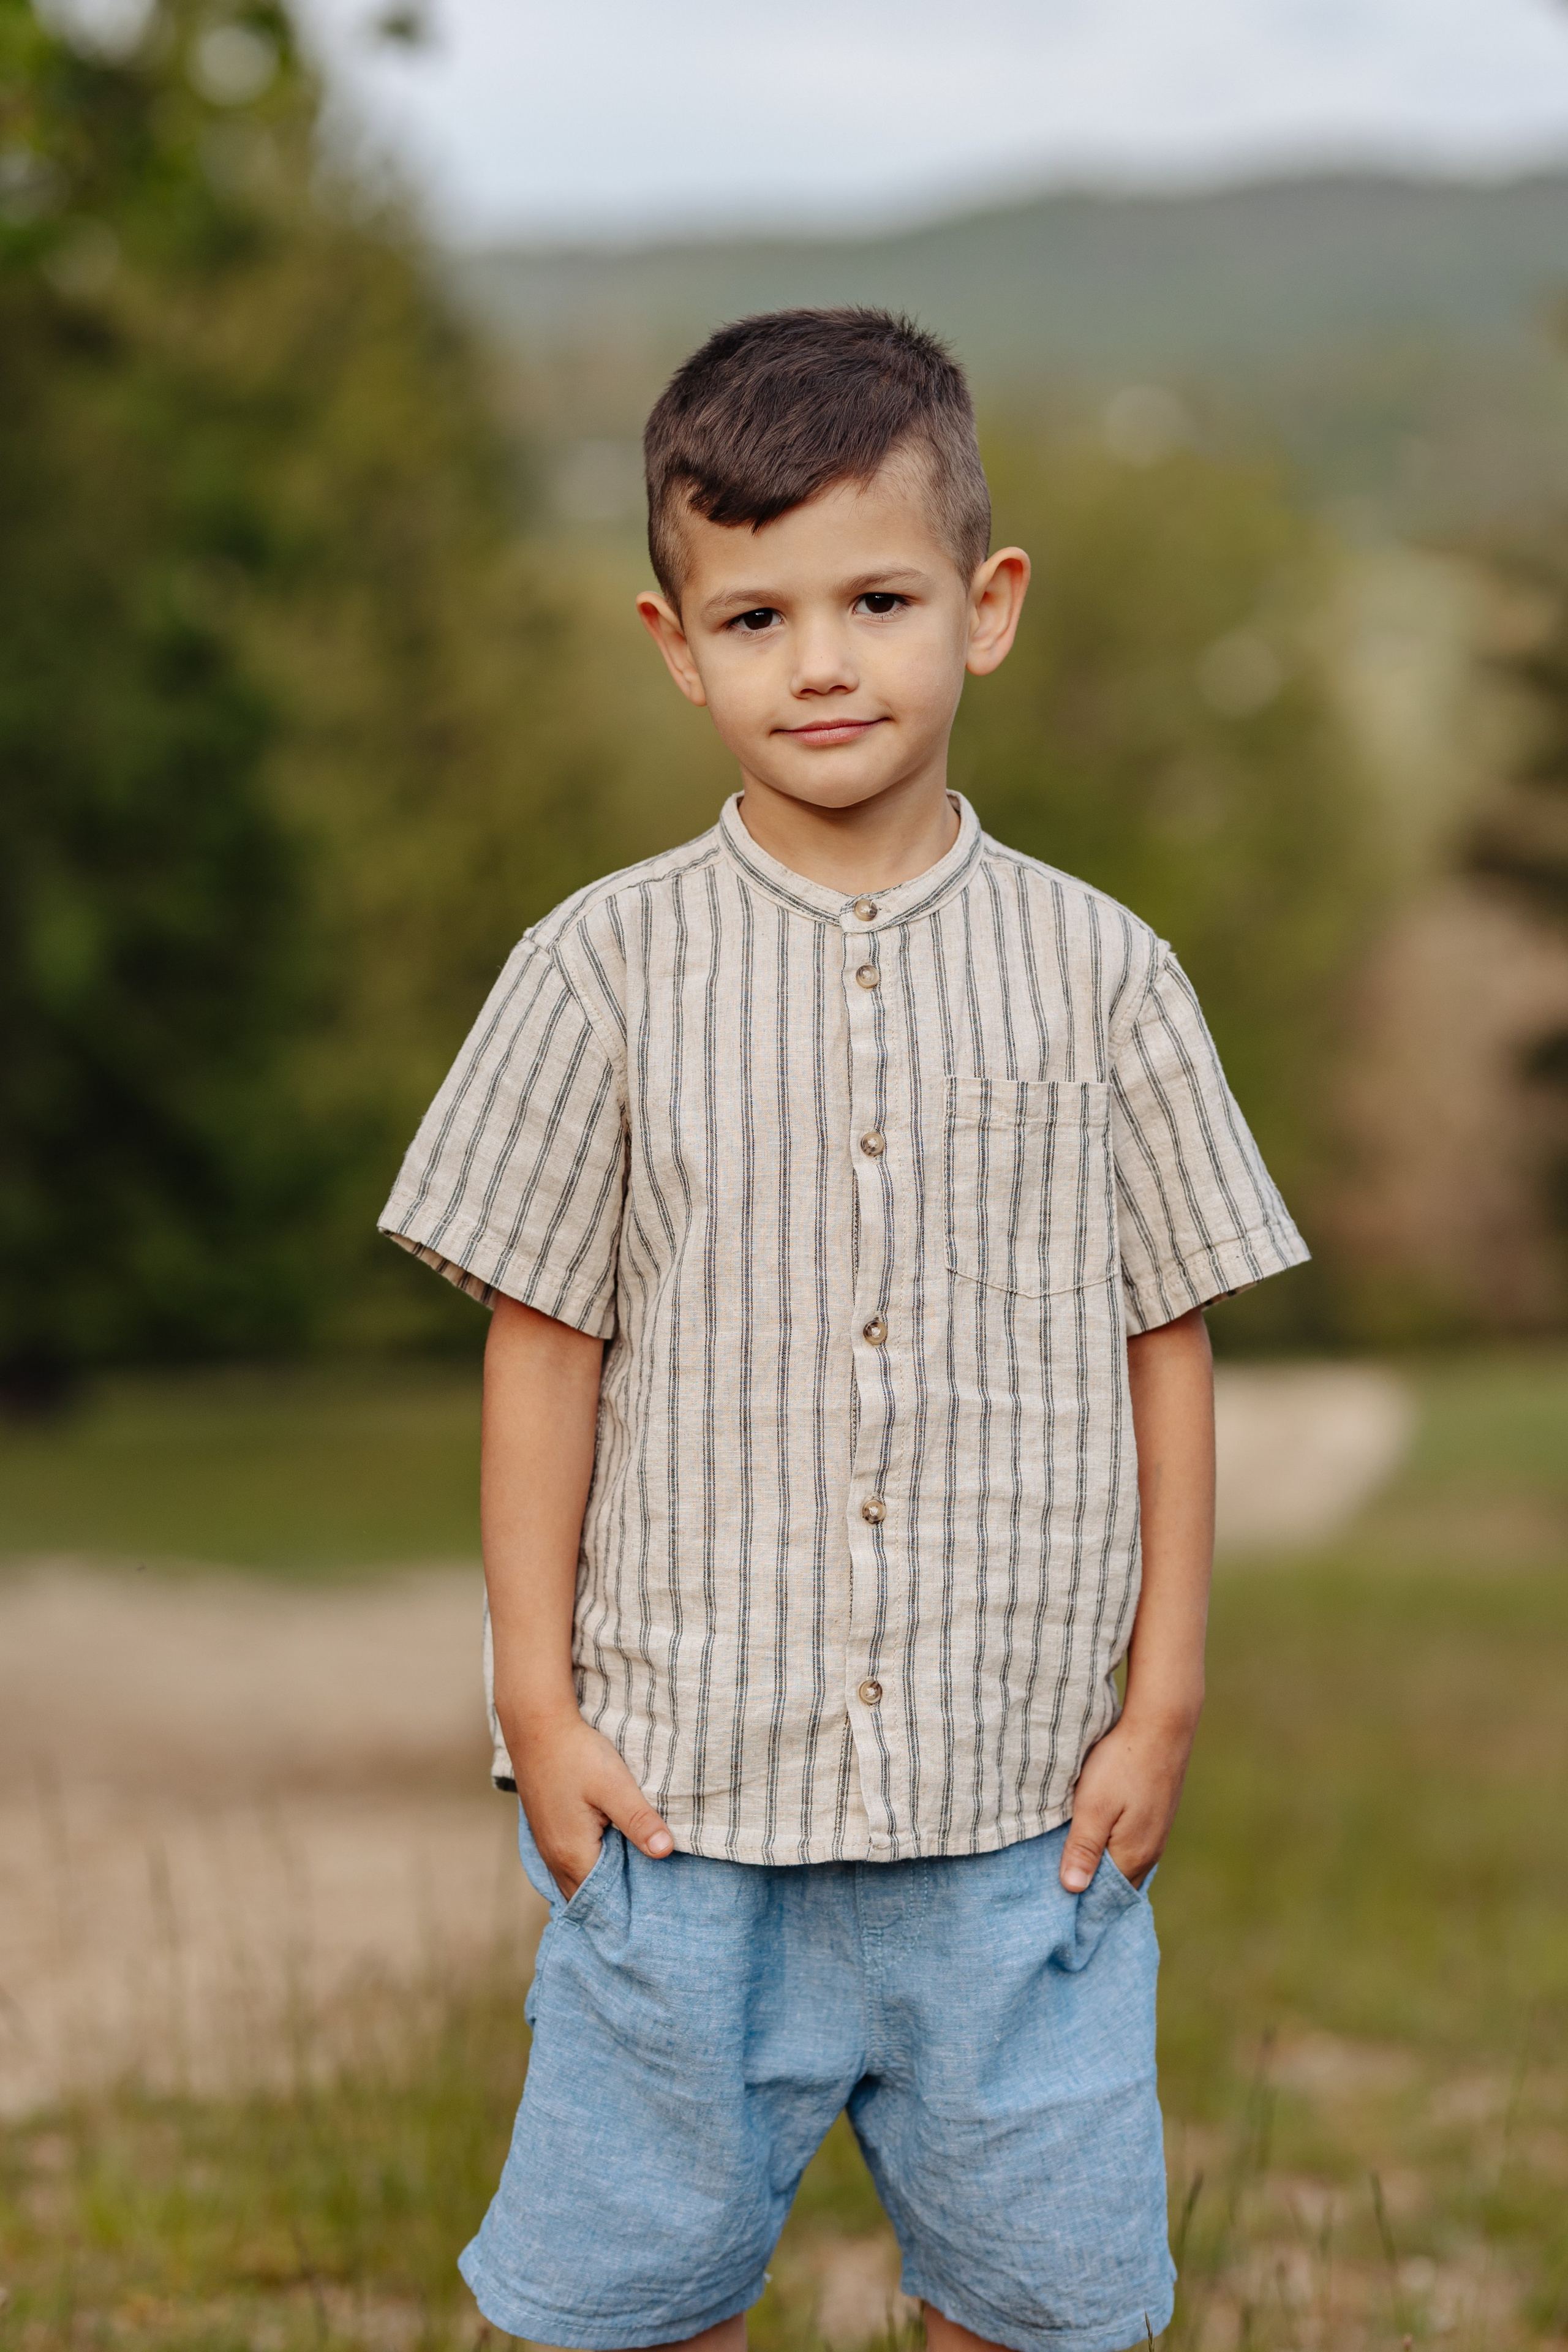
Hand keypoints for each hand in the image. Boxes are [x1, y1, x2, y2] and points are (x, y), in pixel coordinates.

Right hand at [508, 1706, 673, 1898]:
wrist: (537, 1726)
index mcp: (573, 1854)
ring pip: (576, 1881)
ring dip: (601, 1886)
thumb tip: (665, 1851)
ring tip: (633, 1886)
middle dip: (615, 1903)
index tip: (652, 1912)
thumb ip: (639, 1820)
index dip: (626, 1909)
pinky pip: (569, 1865)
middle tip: (649, 1904)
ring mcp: (548, 1846)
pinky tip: (608, 1859)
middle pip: (588, 1897)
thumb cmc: (576, 1754)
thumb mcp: (615, 1785)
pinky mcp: (547, 1831)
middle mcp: (555, 1858)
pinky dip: (588, 1870)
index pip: (602, 1902)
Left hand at [1058, 1708, 1196, 1892]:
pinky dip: (1111, 1850)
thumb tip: (1072, 1889)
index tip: (1052, 1902)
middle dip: (1088, 1887)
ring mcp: (1155, 1836)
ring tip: (1070, 1862)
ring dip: (1099, 1867)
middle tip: (1054, 1885)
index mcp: (1133, 1856)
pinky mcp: (1155, 1818)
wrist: (1161, 1727)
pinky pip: (1130, 1847)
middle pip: (1113, 1885)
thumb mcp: (1094, 1806)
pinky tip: (1095, 1837)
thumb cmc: (1122, 1764)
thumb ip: (1083, 1848)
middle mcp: (1149, 1853)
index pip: (1103, 1898)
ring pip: (1122, 1865)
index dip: (1078, 1902)